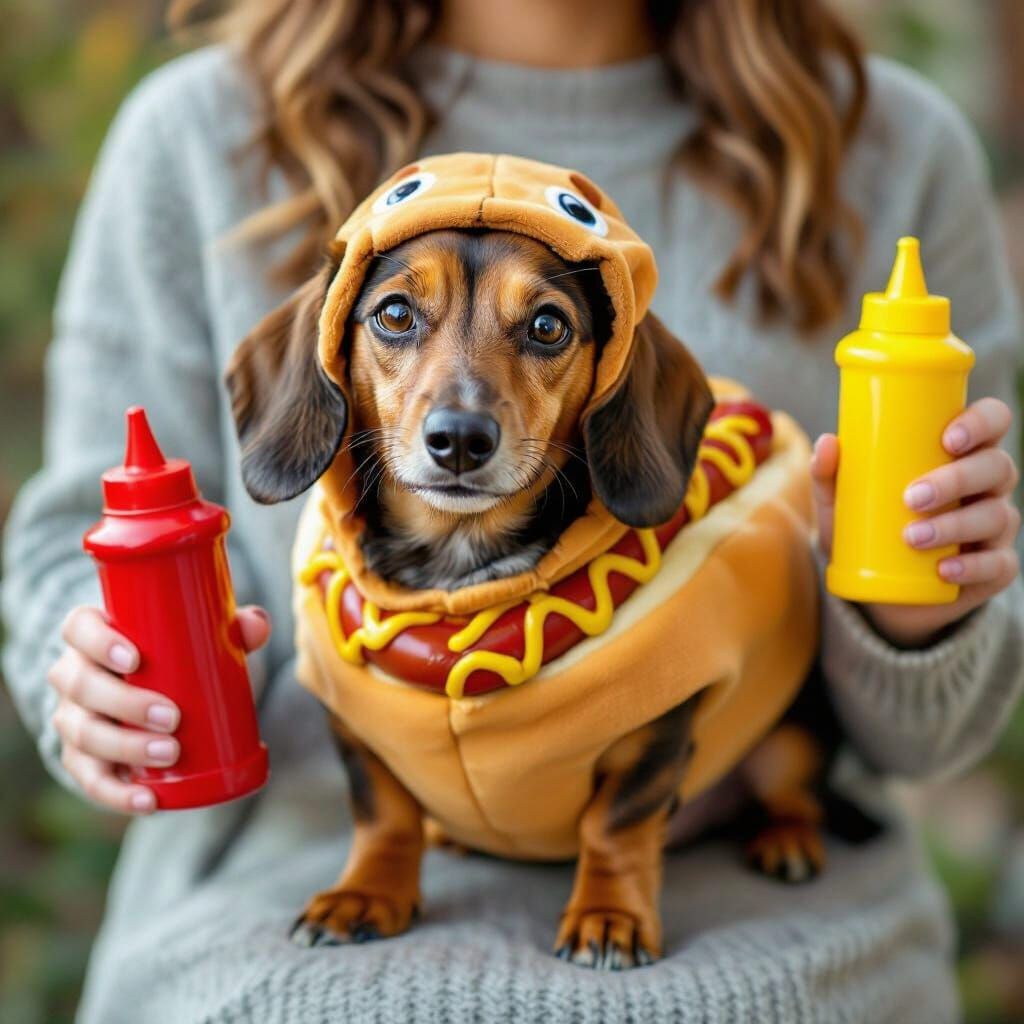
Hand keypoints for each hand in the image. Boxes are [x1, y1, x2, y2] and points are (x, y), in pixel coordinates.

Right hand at [47, 604, 270, 813]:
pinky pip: (90, 780)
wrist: (155, 701)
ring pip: (84, 734)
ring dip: (125, 747)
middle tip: (172, 716)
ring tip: (170, 752)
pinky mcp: (82, 760)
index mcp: (93, 637)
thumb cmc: (177, 659)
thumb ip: (233, 628)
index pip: (79, 628)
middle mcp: (74, 676)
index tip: (135, 659)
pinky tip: (147, 800)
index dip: (98, 642)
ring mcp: (73, 720)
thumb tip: (257, 626)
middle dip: (125, 703)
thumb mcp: (201, 640)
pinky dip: (117, 794)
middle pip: (81, 685)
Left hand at [812, 398, 1019, 647]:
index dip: (982, 422)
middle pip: (997, 467)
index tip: (948, 439)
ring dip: (955, 525)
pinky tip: (944, 569)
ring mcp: (996, 527)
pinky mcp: (995, 568)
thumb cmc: (867, 528)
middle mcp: (988, 485)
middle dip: (957, 479)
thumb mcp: (843, 503)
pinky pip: (999, 565)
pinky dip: (972, 567)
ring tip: (912, 537)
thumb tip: (826, 443)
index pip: (993, 421)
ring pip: (997, 516)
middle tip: (912, 497)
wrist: (879, 589)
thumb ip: (830, 474)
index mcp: (962, 454)